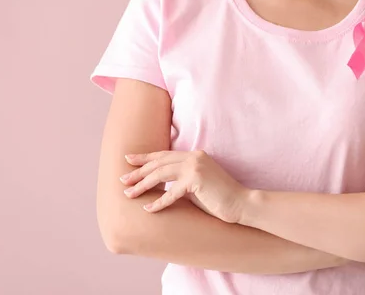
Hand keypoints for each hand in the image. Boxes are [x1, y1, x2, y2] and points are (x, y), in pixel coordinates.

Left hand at [120, 150, 248, 222]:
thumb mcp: (198, 185)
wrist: (242, 203)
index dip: (145, 157)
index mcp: (195, 155)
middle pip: (159, 163)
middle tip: (123, 179)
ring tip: (128, 194)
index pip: (164, 154)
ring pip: (161, 174)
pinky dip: (158, 202)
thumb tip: (161, 186)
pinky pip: (171, 192)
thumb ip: (182, 180)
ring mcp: (195, 166)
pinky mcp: (196, 180)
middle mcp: (194, 157)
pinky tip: (148, 209)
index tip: (128, 159)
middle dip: (138, 171)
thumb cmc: (220, 198)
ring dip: (142, 185)